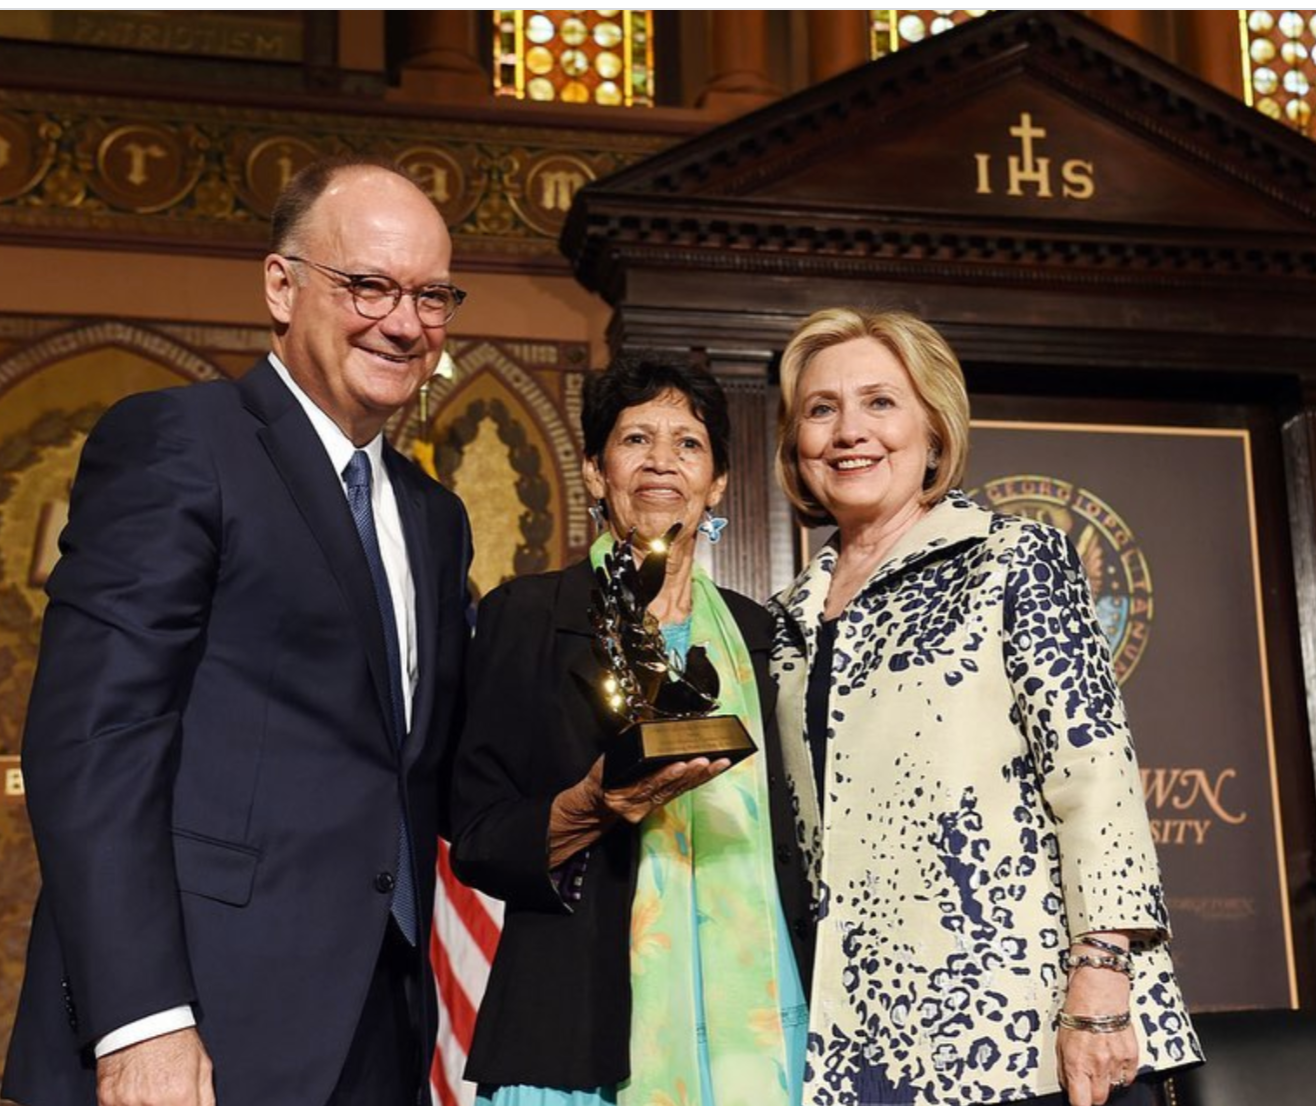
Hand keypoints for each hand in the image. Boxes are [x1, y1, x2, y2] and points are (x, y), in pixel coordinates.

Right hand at [97, 1027, 214, 1105]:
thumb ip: (205, 1102)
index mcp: (180, 1096)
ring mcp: (126, 1103)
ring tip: (151, 1097)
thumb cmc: (175, 1040)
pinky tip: (135, 1099)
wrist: (144, 1019)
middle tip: (164, 1101)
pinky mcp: (106, 1099)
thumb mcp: (202, 1068)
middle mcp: (152, 1102)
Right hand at [597, 755, 731, 823]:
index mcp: (622, 794)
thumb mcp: (606, 761)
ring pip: (679, 790)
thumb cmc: (604, 776)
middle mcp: (638, 804)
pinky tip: (712, 770)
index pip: (647, 784)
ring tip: (717, 763)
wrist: (598, 800)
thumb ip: (625, 745)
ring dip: (700, 776)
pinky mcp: (660, 805)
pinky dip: (698, 780)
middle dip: (690, 773)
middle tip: (705, 760)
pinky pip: (681, 792)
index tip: (681, 763)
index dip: (665, 775)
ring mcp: (650, 807)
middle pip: (668, 788)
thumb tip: (643, 725)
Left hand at [1056, 957, 1136, 1105]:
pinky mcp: (1132, 1056)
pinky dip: (1121, 1074)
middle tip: (1089, 1084)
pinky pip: (1128, 1077)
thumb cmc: (1077, 1010)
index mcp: (1077, 1063)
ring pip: (1114, 1089)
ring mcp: (1116, 1062)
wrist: (1099, 992)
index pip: (1081, 1101)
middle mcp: (1097, 1066)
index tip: (1079, 1102)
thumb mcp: (1061, 1040)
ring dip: (1106, 1083)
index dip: (1079, 1104)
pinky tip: (1113, 1062)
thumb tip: (1069, 1084)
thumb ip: (1065, 1066)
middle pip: (1100, 1099)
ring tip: (1100, 1068)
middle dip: (1093, 1096)